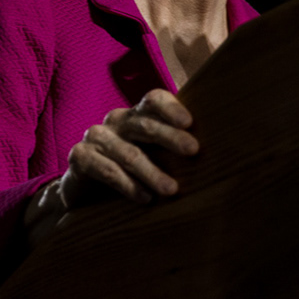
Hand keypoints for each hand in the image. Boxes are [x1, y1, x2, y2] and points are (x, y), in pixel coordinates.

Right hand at [24, 90, 196, 245]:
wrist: (82, 192)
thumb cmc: (128, 173)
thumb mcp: (151, 158)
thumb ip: (173, 153)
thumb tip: (219, 157)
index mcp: (135, 116)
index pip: (153, 100)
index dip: (170, 108)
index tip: (190, 123)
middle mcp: (115, 122)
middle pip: (144, 123)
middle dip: (170, 137)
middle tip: (193, 150)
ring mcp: (95, 137)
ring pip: (128, 152)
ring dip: (152, 172)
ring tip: (172, 190)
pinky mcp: (79, 157)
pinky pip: (106, 170)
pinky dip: (128, 185)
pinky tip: (145, 198)